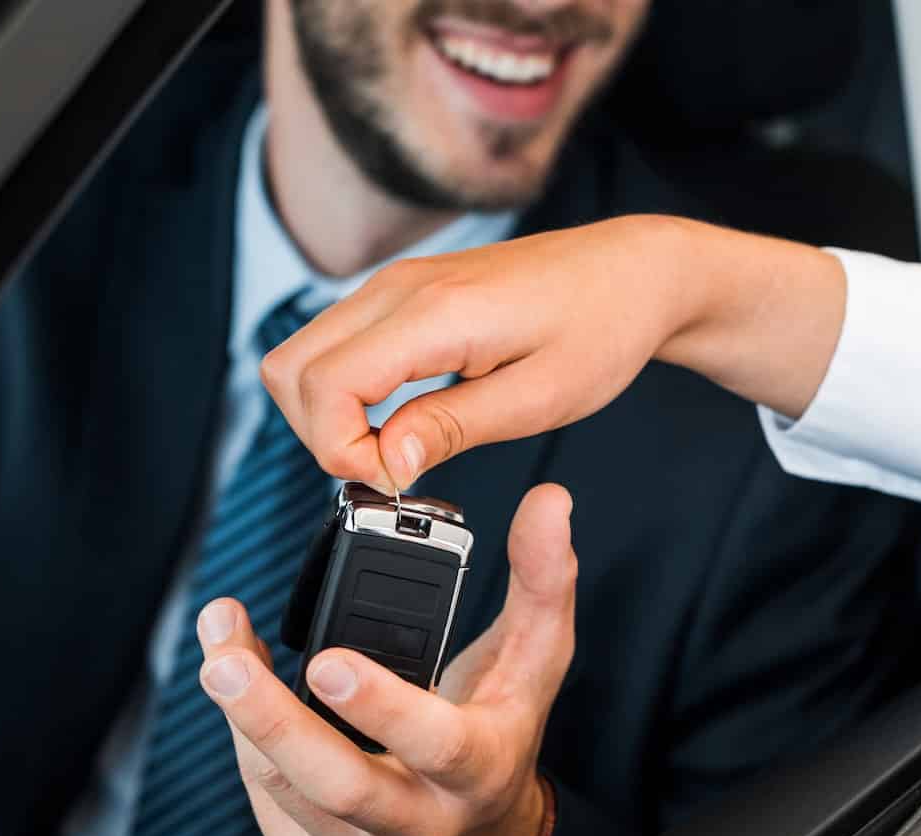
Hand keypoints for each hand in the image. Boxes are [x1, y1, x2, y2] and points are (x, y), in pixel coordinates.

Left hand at [194, 484, 575, 835]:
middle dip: (271, 721)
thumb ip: (541, 582)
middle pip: (337, 783)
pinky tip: (247, 699)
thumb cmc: (499, 740)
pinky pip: (268, 804)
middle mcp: (421, 825)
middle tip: (224, 662)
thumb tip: (548, 502)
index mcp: (478, 771)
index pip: (434, 744)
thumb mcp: (533, 664)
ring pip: (285, 787)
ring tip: (221, 646)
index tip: (326, 660)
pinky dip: (248, 744)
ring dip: (242, 714)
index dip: (379, 706)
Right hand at [259, 215, 844, 491]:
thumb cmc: (600, 329)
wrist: (630, 272)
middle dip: (321, 437)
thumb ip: (452, 429)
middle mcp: (398, 288)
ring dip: (327, 417)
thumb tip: (386, 464)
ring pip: (299, 358)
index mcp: (434, 313)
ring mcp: (392, 285)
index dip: (340, 451)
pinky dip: (343, 394)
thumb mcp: (539, 399)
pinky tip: (399, 420)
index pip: (324, 385)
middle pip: (290, 370)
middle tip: (390, 470)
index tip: (396, 478)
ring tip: (395, 449)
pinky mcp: (397, 293)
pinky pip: (332, 346)